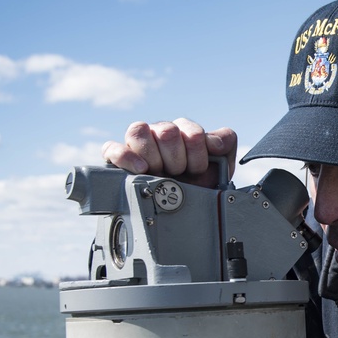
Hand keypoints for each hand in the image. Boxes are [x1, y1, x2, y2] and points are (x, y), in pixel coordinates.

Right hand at [101, 118, 237, 187]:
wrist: (178, 207)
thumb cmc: (198, 183)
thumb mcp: (219, 165)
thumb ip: (225, 143)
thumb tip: (214, 141)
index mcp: (183, 131)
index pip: (191, 131)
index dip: (197, 153)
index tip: (197, 170)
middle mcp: (159, 132)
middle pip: (166, 131)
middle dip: (177, 159)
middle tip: (179, 174)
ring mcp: (138, 143)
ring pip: (138, 131)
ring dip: (154, 157)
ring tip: (160, 173)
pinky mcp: (117, 156)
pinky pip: (113, 148)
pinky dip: (126, 157)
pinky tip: (140, 169)